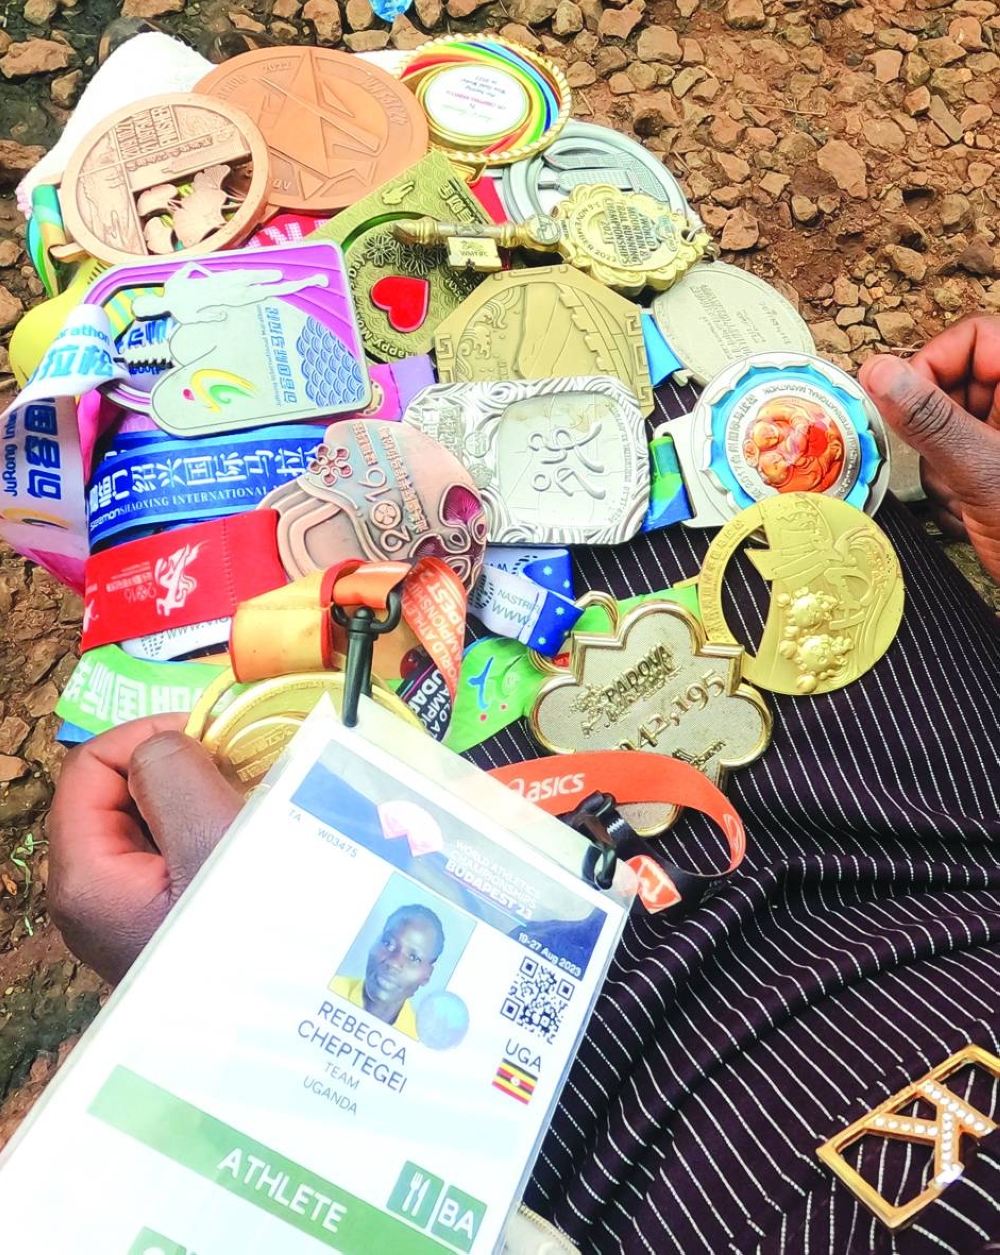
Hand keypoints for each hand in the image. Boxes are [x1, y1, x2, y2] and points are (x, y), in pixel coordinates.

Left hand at [46, 716, 241, 984]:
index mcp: (84, 874)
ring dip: (194, 800)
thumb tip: (162, 746)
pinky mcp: (153, 925)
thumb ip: (173, 773)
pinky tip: (245, 847)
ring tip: (249, 808)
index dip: (147, 737)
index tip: (214, 741)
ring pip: (145, 824)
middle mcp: (88, 896)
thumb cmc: (251, 938)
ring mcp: (120, 914)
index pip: (90, 765)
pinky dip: (202, 834)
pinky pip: (166, 857)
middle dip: (175, 769)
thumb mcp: (212, 842)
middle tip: (238, 773)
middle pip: (114, 793)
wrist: (283, 1039)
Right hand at [859, 316, 999, 582]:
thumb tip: (879, 371)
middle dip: (937, 431)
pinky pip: (956, 461)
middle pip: (955, 383)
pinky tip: (971, 514)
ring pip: (948, 428)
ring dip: (943, 469)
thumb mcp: (981, 471)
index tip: (904, 404)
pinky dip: (952, 490)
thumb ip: (928, 418)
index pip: (972, 336)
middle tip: (948, 466)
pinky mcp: (997, 469)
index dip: (932, 364)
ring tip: (966, 500)